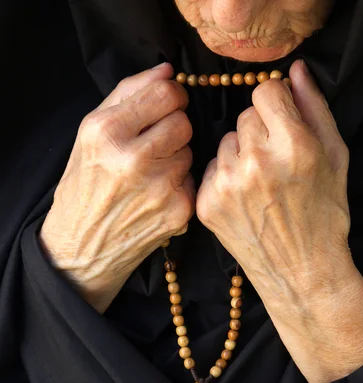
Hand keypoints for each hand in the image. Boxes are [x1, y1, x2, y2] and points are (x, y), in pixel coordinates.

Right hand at [39, 63, 194, 312]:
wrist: (83, 246)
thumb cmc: (85, 186)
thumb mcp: (90, 133)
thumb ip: (127, 94)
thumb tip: (167, 71)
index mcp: (107, 132)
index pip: (166, 93)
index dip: (172, 96)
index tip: (167, 105)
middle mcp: (133, 159)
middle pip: (183, 123)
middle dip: (173, 129)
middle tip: (154, 145)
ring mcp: (159, 188)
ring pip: (190, 152)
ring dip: (175, 158)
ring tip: (150, 175)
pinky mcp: (178, 211)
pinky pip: (193, 181)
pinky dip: (179, 186)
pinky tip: (157, 196)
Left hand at [196, 59, 354, 320]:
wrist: (301, 271)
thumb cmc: (324, 214)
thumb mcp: (335, 157)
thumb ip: (314, 108)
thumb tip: (294, 71)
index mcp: (292, 145)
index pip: (264, 90)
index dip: (275, 105)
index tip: (281, 123)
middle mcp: (255, 161)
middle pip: (243, 116)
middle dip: (259, 131)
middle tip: (274, 164)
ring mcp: (226, 185)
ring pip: (224, 142)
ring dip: (239, 154)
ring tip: (258, 185)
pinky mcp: (206, 204)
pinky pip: (210, 169)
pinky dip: (224, 178)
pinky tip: (243, 199)